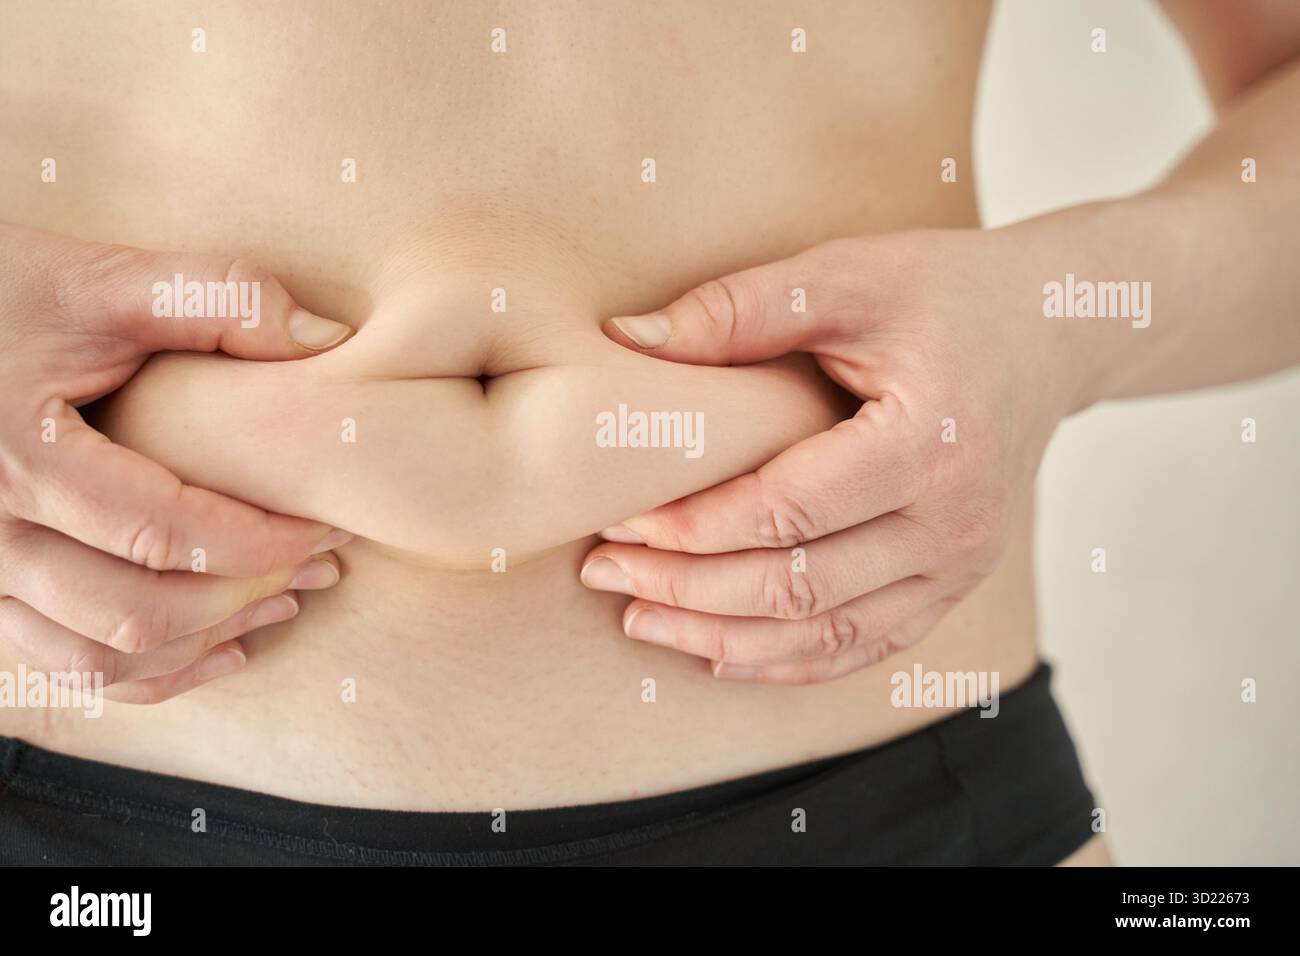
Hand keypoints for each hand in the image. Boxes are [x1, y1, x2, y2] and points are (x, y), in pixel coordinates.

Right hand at [0, 224, 353, 702]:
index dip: (263, 541)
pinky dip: (151, 675)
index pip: (165, 533)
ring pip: (100, 659)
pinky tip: (226, 647)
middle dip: (245, 594)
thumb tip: (329, 338)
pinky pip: (66, 672)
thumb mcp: (99, 280)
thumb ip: (217, 299)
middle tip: (319, 560)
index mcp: (19, 458)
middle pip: (136, 613)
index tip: (328, 522)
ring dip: (206, 641)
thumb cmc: (2, 293)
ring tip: (286, 599)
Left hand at [580, 228, 1088, 683]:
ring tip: (638, 618)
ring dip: (722, 637)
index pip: (786, 512)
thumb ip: (736, 310)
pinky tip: (716, 649)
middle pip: (798, 586)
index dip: (691, 527)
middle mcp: (955, 522)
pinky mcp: (954, 586)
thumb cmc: (944, 294)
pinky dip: (785, 659)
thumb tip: (625, 339)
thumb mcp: (845, 278)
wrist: (1052, 330)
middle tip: (605, 572)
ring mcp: (961, 566)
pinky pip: (863, 648)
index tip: (620, 521)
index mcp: (929, 442)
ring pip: (825, 634)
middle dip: (687, 588)